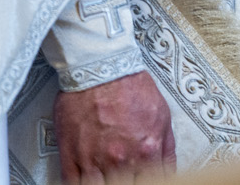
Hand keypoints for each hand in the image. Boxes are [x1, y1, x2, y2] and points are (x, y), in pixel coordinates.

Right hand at [53, 71, 174, 180]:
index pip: (152, 184)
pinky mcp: (71, 155)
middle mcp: (120, 161)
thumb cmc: (129, 85)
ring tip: (105, 177)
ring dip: (103, 184)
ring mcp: (94, 160)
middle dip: (126, 182)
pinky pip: (73, 183)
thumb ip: (167, 148)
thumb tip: (168, 169)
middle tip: (122, 174)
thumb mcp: (162, 115)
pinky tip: (88, 179)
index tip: (142, 180)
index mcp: (146, 153)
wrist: (101, 66)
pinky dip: (81, 184)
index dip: (148, 183)